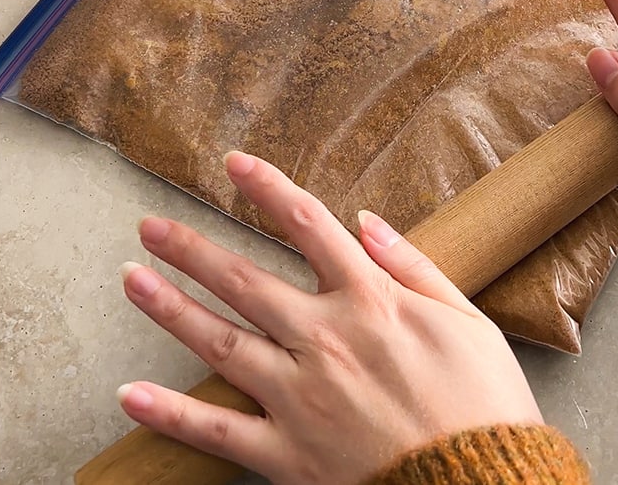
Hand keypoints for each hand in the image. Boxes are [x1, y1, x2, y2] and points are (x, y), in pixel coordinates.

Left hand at [118, 153, 539, 484]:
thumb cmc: (487, 411)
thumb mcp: (471, 325)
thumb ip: (415, 268)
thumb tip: (368, 221)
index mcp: (371, 303)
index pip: (308, 226)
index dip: (266, 188)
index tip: (232, 164)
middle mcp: (326, 341)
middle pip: (244, 281)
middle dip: (191, 250)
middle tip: (149, 227)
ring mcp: (301, 397)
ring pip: (220, 341)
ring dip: (170, 308)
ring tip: (131, 279)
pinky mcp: (288, 453)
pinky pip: (218, 430)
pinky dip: (170, 412)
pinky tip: (130, 393)